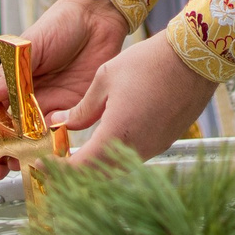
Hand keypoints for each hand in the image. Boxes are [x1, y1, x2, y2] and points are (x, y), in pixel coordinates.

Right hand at [0, 0, 126, 178]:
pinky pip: (61, 135)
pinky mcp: (75, 111)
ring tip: (18, 170)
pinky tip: (49, 157)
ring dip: (25, 157)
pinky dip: (54, 148)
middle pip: (11, 133)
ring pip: (34, 141)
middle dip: (0, 154)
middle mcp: (30, 99)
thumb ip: (9, 73)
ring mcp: (52, 107)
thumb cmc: (59, 25)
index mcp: (13, 83)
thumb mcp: (29, 47)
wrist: (96, 19)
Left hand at [59, 31, 219, 169]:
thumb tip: (60, 123)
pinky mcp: (165, 141)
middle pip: (98, 176)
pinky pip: (134, 157)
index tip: (39, 167)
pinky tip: (105, 144)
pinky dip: (114, 158)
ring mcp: (154, 147)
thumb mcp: (105, 78)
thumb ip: (82, 108)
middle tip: (54, 166)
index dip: (56, 171)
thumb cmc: (149, 62)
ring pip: (117, 169)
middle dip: (74, 175)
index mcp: (117, 133)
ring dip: (95, 167)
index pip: (80, 167)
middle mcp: (137, 148)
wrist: (195, 58)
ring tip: (75, 156)